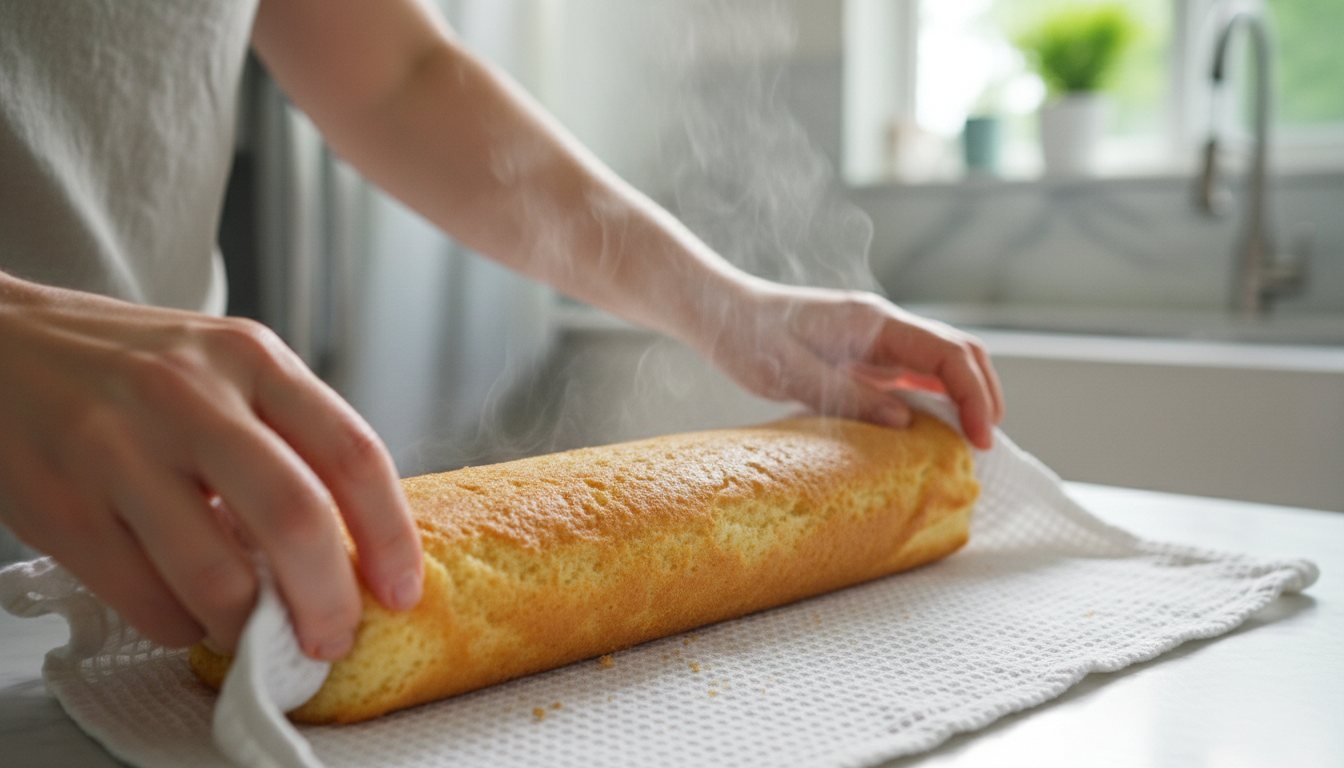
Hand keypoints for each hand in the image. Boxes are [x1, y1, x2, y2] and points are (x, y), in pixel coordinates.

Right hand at [0, 274, 422, 658]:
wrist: (3, 346)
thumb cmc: (134, 368)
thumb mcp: (224, 367)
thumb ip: (286, 437)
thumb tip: (351, 546)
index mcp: (251, 358)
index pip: (352, 452)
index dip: (390, 535)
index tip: (402, 589)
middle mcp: (189, 397)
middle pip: (295, 517)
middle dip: (328, 599)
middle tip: (333, 636)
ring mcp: (119, 452)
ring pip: (217, 577)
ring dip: (251, 628)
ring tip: (257, 634)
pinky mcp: (63, 508)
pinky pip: (148, 602)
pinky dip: (184, 628)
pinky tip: (190, 613)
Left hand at [695, 280, 1003, 449]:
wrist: (718, 310)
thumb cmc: (747, 339)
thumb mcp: (790, 375)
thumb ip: (848, 397)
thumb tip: (905, 422)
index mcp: (874, 322)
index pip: (948, 353)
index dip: (974, 394)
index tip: (980, 438)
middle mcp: (884, 324)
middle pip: (959, 351)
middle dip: (983, 394)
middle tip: (985, 444)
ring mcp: (876, 337)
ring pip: (941, 361)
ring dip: (964, 395)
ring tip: (969, 440)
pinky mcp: (864, 352)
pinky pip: (913, 372)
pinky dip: (935, 397)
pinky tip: (933, 428)